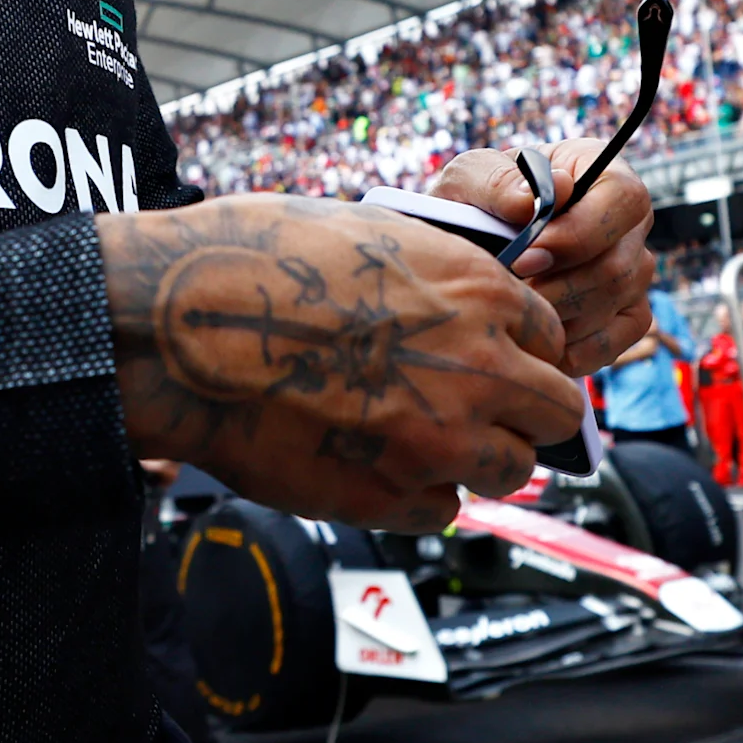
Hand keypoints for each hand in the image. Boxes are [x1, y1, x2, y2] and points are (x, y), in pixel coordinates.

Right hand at [103, 196, 582, 531]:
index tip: (498, 359)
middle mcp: (477, 368)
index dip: (524, 350)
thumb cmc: (260, 261)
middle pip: (557, 413)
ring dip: (479, 459)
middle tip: (486, 412)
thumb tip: (467, 300)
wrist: (185, 327)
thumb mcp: (373, 232)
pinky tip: (376, 464)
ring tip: (426, 441)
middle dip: (528, 412)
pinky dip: (418, 494)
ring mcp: (438, 439)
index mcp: (480, 292)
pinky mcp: (388, 496)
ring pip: (512, 472)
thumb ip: (441, 274)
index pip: (553, 337)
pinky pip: (439, 511)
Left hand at [425, 139, 658, 376]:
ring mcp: (634, 270)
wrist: (475, 240)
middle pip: (619, 264)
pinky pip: (615, 341)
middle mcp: (632, 223)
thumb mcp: (472, 177)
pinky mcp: (626, 314)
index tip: (524, 256)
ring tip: (515, 313)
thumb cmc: (479, 200)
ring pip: (616, 302)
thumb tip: (530, 204)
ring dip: (560, 317)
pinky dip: (574, 351)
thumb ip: (497, 183)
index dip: (579, 233)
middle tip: (511, 294)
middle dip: (559, 287)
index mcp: (606, 173)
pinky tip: (536, 344)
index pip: (622, 200)